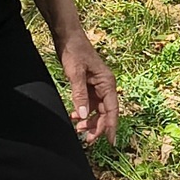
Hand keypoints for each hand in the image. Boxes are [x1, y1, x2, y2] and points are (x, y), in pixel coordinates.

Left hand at [55, 27, 118, 146]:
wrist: (68, 37)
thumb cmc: (74, 51)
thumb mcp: (75, 74)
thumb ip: (79, 95)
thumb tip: (82, 116)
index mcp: (107, 83)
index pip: (112, 110)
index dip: (111, 127)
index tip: (110, 142)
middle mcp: (105, 86)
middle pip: (105, 112)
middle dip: (97, 127)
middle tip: (86, 140)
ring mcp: (97, 86)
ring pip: (96, 110)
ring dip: (89, 121)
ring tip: (78, 129)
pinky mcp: (88, 85)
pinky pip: (89, 104)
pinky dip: (82, 113)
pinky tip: (74, 117)